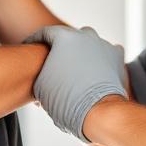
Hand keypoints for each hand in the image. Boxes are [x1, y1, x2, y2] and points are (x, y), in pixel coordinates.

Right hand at [24, 26, 126, 141]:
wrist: (98, 112)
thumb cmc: (66, 100)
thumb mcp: (40, 85)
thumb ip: (40, 71)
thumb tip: (42, 73)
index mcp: (64, 36)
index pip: (44, 33)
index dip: (34, 41)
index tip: (29, 47)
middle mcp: (85, 35)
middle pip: (68, 37)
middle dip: (60, 47)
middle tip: (53, 60)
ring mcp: (103, 43)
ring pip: (88, 44)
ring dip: (81, 53)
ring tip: (75, 69)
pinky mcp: (117, 56)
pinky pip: (105, 53)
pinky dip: (99, 60)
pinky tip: (94, 72)